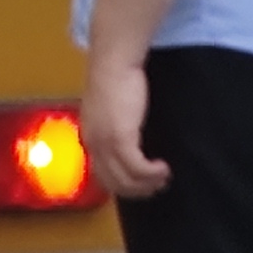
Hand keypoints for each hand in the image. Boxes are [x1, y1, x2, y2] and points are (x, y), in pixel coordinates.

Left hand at [83, 52, 165, 200]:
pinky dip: (151, 173)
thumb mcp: (109, 109)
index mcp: (89, 137)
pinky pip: (137, 168)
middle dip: (137, 190)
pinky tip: (163, 167)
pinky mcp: (120, 138)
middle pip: (114, 183)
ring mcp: (105, 142)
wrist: (112, 62)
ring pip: (126, 179)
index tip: (141, 185)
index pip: (101, 175)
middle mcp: (93, 144)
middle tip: (157, 186)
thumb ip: (113, 126)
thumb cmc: (114, 79)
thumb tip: (129, 140)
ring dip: (147, 183)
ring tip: (163, 177)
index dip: (122, 185)